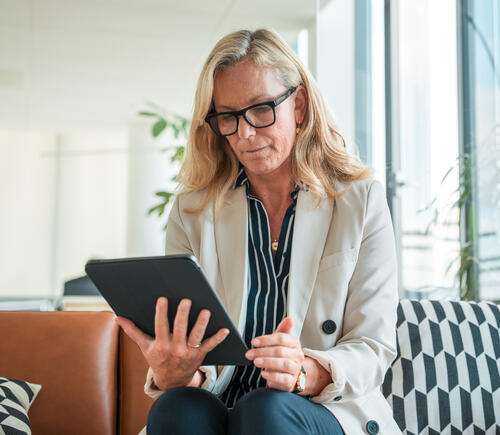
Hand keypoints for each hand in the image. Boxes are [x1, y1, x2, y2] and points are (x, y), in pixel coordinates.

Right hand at [115, 297, 229, 389]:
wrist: (172, 382)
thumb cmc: (158, 360)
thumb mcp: (145, 347)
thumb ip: (133, 331)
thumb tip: (118, 318)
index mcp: (161, 345)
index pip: (160, 327)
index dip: (161, 313)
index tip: (162, 299)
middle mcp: (175, 349)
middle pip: (179, 329)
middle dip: (183, 315)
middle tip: (186, 301)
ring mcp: (188, 352)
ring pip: (196, 336)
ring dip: (201, 324)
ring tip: (205, 312)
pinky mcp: (200, 355)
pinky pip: (210, 346)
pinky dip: (218, 338)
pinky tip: (225, 329)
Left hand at [245, 317, 303, 391]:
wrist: (288, 375)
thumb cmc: (282, 356)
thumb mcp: (280, 342)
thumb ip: (283, 330)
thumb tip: (290, 318)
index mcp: (294, 343)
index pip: (282, 338)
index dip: (266, 339)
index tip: (254, 342)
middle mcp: (297, 356)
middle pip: (280, 351)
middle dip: (262, 352)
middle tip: (250, 354)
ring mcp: (295, 369)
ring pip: (284, 364)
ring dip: (267, 362)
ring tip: (255, 362)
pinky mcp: (291, 382)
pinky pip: (284, 379)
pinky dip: (273, 376)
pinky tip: (264, 373)